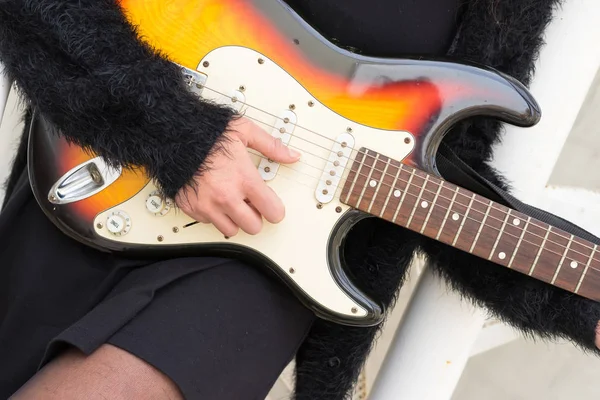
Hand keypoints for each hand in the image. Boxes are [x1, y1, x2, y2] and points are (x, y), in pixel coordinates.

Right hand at [175, 117, 300, 236]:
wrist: (171, 134)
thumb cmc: (205, 132)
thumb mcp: (243, 130)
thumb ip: (270, 145)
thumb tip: (290, 155)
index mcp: (243, 179)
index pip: (272, 211)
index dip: (276, 209)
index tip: (272, 205)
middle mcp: (226, 196)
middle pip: (253, 227)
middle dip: (255, 217)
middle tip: (250, 203)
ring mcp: (207, 205)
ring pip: (231, 231)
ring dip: (234, 219)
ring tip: (231, 201)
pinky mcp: (191, 208)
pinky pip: (208, 223)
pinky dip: (213, 214)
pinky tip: (213, 198)